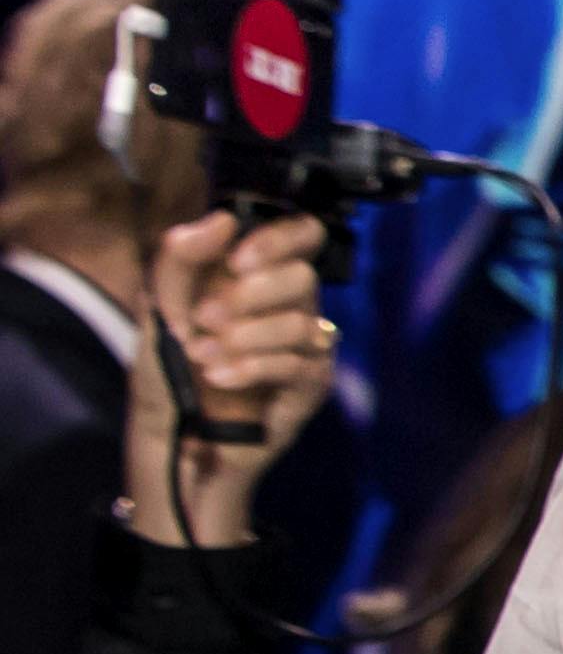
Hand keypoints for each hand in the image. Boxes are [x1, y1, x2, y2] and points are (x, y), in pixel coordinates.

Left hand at [123, 210, 336, 548]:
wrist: (173, 434)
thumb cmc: (168, 368)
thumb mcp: (159, 304)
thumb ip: (180, 256)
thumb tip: (221, 219)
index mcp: (261, 276)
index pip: (303, 235)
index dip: (279, 239)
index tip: (237, 260)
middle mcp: (292, 305)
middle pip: (304, 277)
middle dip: (250, 295)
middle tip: (205, 318)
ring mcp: (308, 346)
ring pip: (300, 323)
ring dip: (243, 338)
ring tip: (202, 356)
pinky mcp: (312, 385)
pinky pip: (297, 364)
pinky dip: (251, 368)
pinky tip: (218, 377)